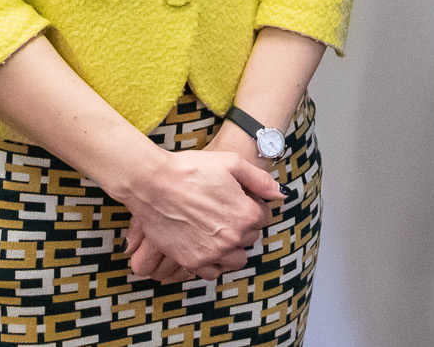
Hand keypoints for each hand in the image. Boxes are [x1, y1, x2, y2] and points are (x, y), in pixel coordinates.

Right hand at [115, 142, 280, 281]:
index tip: (241, 199)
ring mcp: (212, 253)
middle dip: (244, 225)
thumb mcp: (231, 163)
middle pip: (251, 238)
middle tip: (226, 212)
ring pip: (236, 260)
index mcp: (246, 214)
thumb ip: (260, 180)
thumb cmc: (191, 169)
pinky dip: (213, 262)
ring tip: (218, 232)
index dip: (254, 205)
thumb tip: (281, 194)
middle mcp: (233, 238)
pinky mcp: (191, 261)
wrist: (153, 183)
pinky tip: (206, 247)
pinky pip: (212, 272)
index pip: (264, 217)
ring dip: (232, 248)